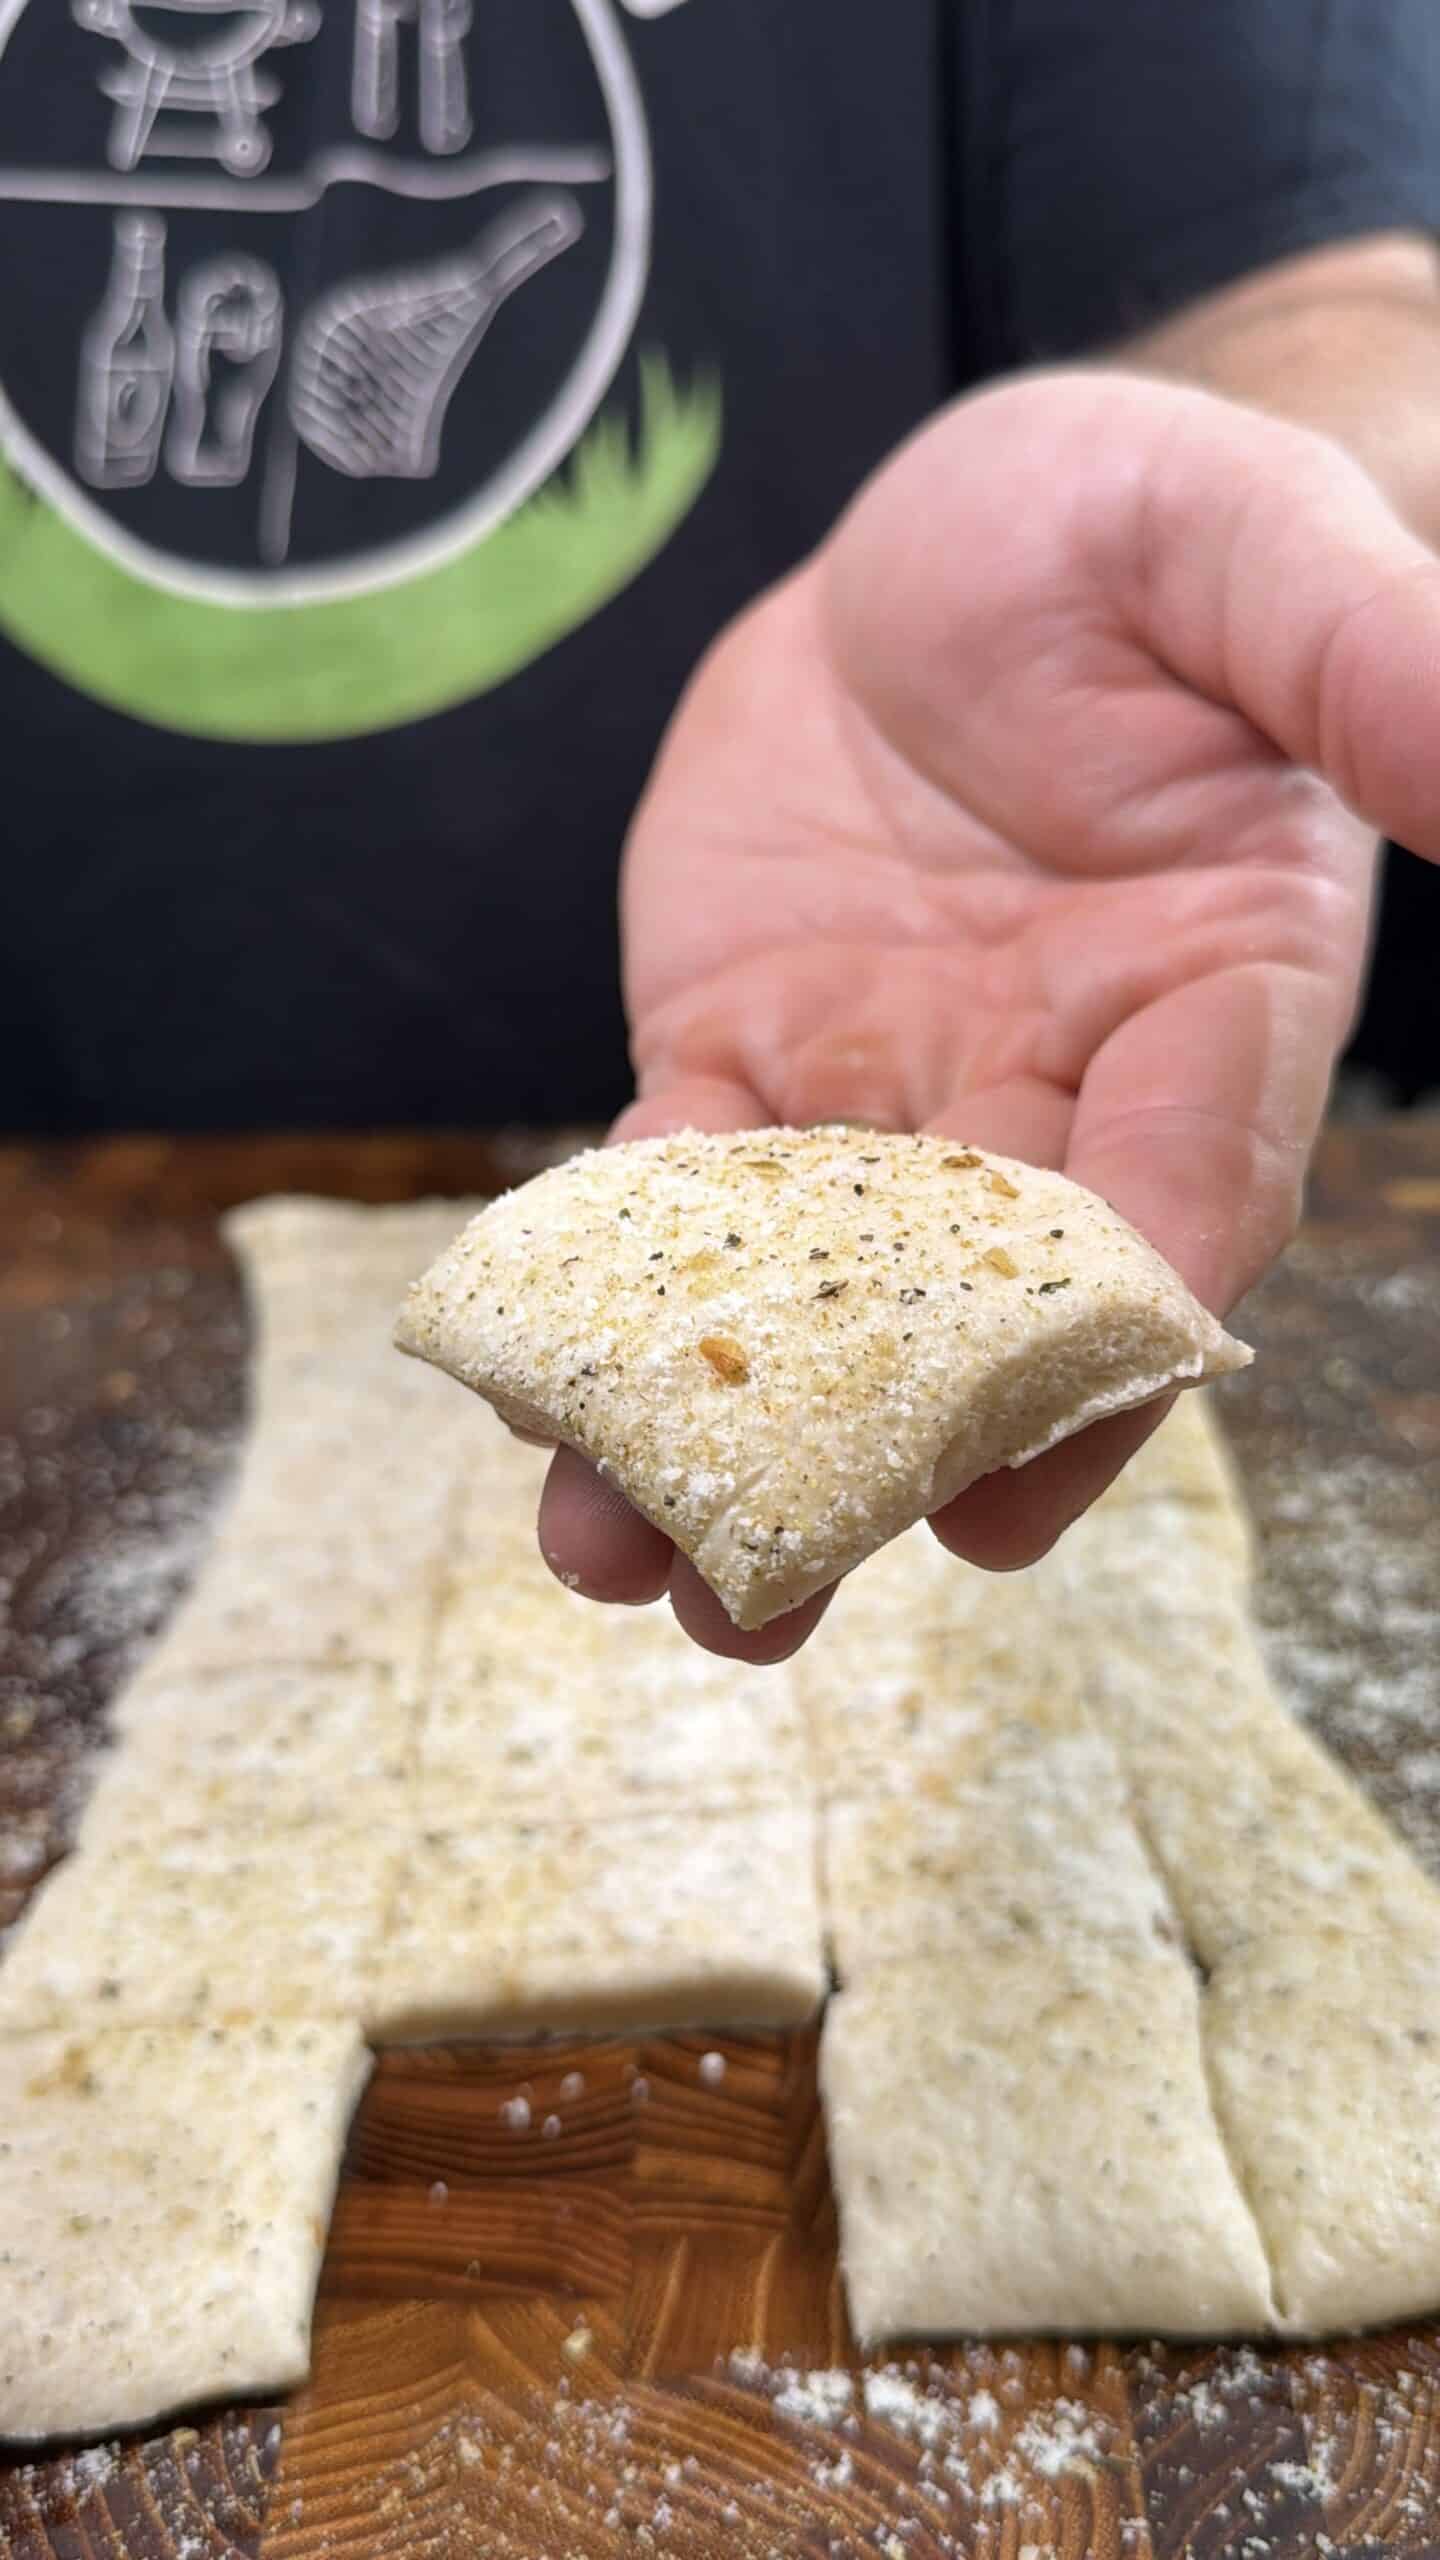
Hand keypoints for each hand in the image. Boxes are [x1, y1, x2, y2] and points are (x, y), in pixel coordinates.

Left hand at [540, 370, 1439, 1656]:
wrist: (947, 537)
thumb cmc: (1138, 530)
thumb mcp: (1254, 553)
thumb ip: (1368, 657)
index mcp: (1209, 998)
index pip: (1179, 1187)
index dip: (1108, 1335)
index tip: (1023, 1473)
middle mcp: (1053, 1087)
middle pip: (977, 1310)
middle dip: (877, 1461)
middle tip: (768, 1602)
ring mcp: (889, 1088)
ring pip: (809, 1292)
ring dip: (714, 1430)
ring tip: (615, 1565)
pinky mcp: (742, 1052)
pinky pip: (673, 1184)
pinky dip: (607, 1285)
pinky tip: (538, 1395)